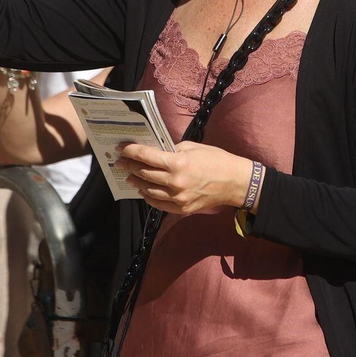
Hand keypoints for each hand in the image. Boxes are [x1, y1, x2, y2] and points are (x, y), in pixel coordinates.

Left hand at [116, 140, 253, 215]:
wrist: (235, 183)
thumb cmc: (217, 160)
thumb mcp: (193, 147)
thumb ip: (172, 150)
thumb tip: (154, 150)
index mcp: (178, 163)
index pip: (146, 156)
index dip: (131, 151)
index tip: (121, 148)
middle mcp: (175, 182)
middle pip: (143, 173)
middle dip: (129, 166)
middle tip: (120, 161)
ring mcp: (177, 198)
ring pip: (148, 190)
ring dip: (136, 182)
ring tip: (129, 176)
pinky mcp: (182, 208)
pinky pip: (158, 204)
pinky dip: (148, 196)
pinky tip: (144, 190)